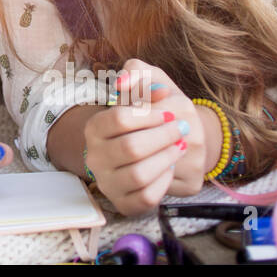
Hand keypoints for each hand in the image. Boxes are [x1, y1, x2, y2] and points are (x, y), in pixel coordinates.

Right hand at [82, 59, 190, 216]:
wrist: (157, 145)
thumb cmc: (152, 112)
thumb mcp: (146, 84)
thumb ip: (138, 74)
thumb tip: (126, 81)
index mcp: (94, 128)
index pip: (119, 118)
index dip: (149, 114)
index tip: (169, 112)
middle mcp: (95, 156)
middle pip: (131, 147)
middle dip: (163, 137)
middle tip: (182, 130)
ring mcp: (108, 182)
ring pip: (138, 175)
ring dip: (166, 158)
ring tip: (179, 147)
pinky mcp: (125, 203)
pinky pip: (146, 197)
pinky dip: (164, 182)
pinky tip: (171, 167)